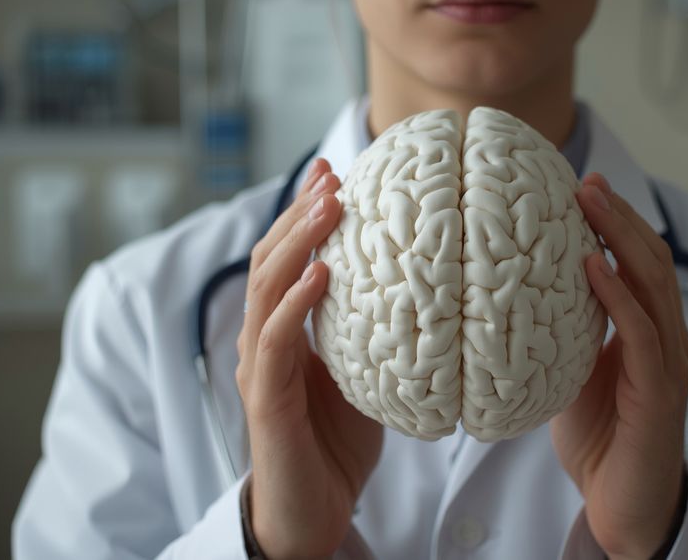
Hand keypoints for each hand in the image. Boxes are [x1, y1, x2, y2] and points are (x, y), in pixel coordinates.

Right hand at [236, 158, 383, 559]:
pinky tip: (320, 274)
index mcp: (285, 332)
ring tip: (327, 207)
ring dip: (297, 243)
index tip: (334, 174)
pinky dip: (294, 303)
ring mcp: (259, 369)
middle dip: (299, 214)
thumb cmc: (335, 445)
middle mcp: (263, 341)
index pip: (288, 260)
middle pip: (272, 261)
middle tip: (331, 176)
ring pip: (267, 290)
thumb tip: (428, 293)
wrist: (310, 513)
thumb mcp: (364, 376)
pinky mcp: (264, 400)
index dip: (304, 215)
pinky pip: (274, 342)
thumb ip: (375, 334)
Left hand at [551, 173, 687, 559]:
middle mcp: (669, 339)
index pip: (641, 263)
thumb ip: (567, 331)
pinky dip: (618, 295)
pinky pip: (641, 333)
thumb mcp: (575, 372)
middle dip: (620, 217)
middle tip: (586, 181)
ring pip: (653, 285)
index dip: (618, 223)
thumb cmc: (600, 438)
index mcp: (652, 332)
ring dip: (620, 239)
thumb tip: (521, 290)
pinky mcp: (660, 392)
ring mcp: (669, 364)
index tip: (583, 187)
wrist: (622, 505)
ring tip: (590, 203)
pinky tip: (593, 267)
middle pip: (653, 261)